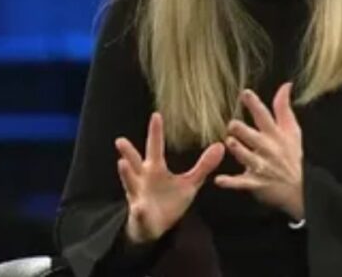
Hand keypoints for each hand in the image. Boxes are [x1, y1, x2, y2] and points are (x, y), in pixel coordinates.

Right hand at [115, 113, 224, 244]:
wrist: (156, 226)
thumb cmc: (170, 200)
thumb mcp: (190, 183)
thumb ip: (203, 166)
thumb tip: (220, 146)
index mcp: (155, 168)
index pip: (155, 147)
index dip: (156, 132)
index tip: (156, 115)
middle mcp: (143, 178)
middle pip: (135, 162)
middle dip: (128, 152)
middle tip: (120, 140)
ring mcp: (138, 195)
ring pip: (130, 183)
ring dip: (126, 174)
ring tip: (122, 164)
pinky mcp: (140, 214)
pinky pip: (139, 212)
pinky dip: (139, 211)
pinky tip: (139, 208)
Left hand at [215, 83, 304, 219]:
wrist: (300, 188)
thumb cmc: (292, 155)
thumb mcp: (292, 130)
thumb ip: (284, 107)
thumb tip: (285, 85)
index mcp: (275, 135)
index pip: (264, 116)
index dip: (255, 104)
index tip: (245, 93)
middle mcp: (267, 149)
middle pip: (253, 137)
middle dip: (243, 130)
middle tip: (232, 124)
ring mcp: (262, 166)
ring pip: (247, 157)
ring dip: (239, 150)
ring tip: (230, 142)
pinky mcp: (255, 183)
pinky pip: (241, 182)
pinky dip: (230, 182)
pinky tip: (219, 180)